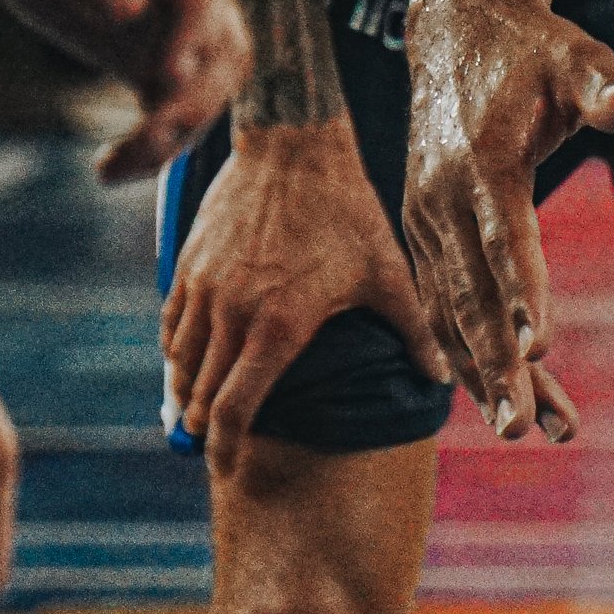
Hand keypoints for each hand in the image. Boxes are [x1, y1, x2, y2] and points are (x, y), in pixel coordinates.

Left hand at [0, 0, 248, 177]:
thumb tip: (128, 10)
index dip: (195, 32)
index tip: (165, 75)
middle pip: (220, 45)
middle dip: (196, 97)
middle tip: (149, 139)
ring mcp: (163, 20)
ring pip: (199, 85)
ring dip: (174, 130)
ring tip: (116, 167)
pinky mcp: (137, 50)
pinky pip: (161, 102)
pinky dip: (149, 140)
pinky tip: (111, 169)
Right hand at [164, 123, 452, 468]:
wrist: (294, 144)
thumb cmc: (347, 209)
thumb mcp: (387, 271)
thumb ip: (414, 330)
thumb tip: (442, 376)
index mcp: (279, 327)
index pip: (234, 410)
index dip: (226, 449)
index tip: (228, 469)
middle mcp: (232, 314)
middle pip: (200, 396)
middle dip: (206, 429)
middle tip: (218, 447)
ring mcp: (204, 288)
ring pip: (180, 363)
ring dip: (188, 393)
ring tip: (201, 411)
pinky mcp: (188, 264)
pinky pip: (171, 325)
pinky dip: (177, 352)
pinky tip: (190, 361)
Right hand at [401, 0, 613, 440]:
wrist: (454, 30)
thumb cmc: (533, 49)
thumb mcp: (577, 57)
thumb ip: (610, 89)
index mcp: (481, 161)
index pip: (505, 236)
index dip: (524, 290)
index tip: (542, 346)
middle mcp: (442, 198)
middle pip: (473, 293)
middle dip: (499, 364)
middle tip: (525, 428)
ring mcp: (425, 219)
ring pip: (455, 311)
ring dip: (487, 374)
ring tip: (527, 431)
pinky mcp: (423, 231)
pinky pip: (443, 302)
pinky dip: (467, 350)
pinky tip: (490, 396)